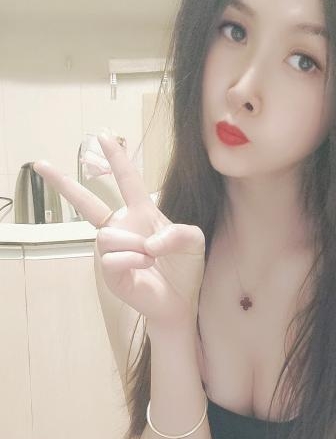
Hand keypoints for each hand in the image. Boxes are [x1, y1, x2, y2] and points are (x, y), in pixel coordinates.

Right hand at [33, 133, 205, 332]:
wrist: (181, 301)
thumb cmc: (185, 269)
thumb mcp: (193, 242)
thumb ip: (179, 232)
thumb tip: (149, 242)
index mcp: (141, 214)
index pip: (127, 181)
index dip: (117, 159)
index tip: (103, 137)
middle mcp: (122, 228)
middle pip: (87, 203)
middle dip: (63, 183)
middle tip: (39, 163)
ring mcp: (112, 250)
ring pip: (108, 235)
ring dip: (134, 245)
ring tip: (151, 257)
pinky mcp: (109, 272)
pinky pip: (111, 257)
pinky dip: (133, 260)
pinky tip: (145, 266)